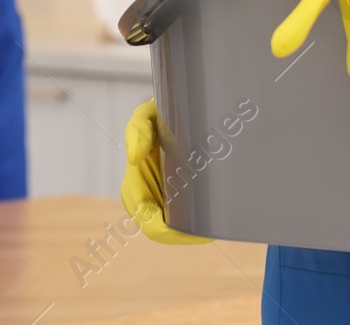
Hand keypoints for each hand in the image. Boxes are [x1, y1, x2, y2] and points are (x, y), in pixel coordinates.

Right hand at [120, 99, 210, 244]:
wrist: (166, 114)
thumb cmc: (155, 116)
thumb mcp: (145, 116)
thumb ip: (137, 132)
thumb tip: (134, 158)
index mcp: (133, 188)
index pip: (151, 226)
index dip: (173, 235)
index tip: (198, 233)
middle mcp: (142, 200)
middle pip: (165, 234)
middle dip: (187, 236)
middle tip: (213, 231)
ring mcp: (155, 201)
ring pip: (175, 228)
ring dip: (192, 232)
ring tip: (216, 226)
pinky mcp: (169, 197)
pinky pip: (181, 218)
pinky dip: (195, 222)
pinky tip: (212, 219)